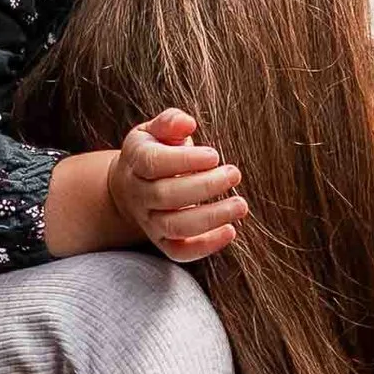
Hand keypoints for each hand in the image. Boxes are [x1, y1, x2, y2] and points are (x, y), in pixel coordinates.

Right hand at [108, 109, 247, 262]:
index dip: (185, 160)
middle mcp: (139, 193)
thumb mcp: (156, 130)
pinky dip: (205, 246)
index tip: (215, 155)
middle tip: (234, 174)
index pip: (154, 163)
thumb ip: (170, 122)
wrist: (133, 185)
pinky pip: (180, 251)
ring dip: (211, 217)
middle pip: (166, 195)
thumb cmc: (156, 151)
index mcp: (136, 160)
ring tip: (240, 206)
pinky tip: (230, 231)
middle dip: (205, 186)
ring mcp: (149, 220)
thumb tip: (187, 124)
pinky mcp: (162, 241)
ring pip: (175, 226)